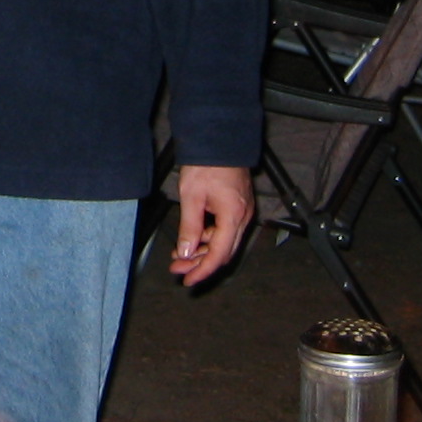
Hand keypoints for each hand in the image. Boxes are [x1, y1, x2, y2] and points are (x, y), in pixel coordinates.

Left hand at [171, 164, 254, 286]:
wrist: (219, 141)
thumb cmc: (207, 163)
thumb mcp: (191, 197)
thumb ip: (189, 227)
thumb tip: (186, 253)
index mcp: (233, 216)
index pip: (219, 254)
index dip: (203, 270)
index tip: (188, 279)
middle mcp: (243, 217)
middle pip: (224, 252)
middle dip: (200, 263)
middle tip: (178, 268)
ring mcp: (243, 212)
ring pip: (224, 243)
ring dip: (203, 251)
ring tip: (180, 254)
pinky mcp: (238, 207)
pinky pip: (225, 231)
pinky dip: (209, 238)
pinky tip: (192, 239)